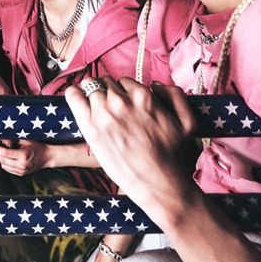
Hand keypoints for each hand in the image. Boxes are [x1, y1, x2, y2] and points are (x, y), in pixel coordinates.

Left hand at [0, 139, 51, 175]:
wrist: (46, 157)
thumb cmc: (36, 147)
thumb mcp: (25, 140)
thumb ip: (12, 140)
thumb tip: (0, 140)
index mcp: (23, 156)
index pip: (5, 153)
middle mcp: (22, 165)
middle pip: (3, 160)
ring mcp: (21, 171)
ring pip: (4, 166)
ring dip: (1, 158)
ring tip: (3, 152)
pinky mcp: (21, 174)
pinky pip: (8, 169)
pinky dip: (5, 163)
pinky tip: (8, 157)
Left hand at [65, 77, 197, 225]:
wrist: (155, 180)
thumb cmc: (171, 153)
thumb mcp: (187, 120)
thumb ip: (175, 94)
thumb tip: (154, 85)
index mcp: (143, 96)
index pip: (125, 81)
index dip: (124, 93)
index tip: (125, 105)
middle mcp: (122, 101)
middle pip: (107, 83)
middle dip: (109, 93)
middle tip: (112, 110)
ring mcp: (104, 113)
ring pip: (91, 88)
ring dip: (93, 96)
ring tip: (96, 110)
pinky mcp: (90, 127)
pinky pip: (73, 96)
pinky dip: (73, 94)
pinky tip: (76, 98)